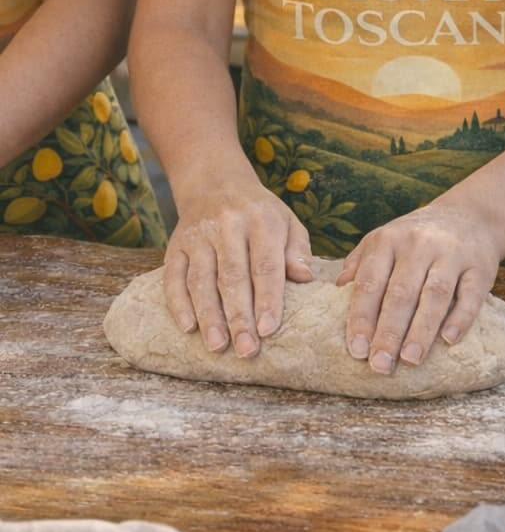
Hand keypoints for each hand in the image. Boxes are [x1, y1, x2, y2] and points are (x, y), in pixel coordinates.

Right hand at [163, 165, 311, 356]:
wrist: (215, 181)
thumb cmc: (260, 213)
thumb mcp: (287, 222)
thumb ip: (298, 250)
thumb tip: (305, 277)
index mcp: (261, 220)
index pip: (265, 265)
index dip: (267, 299)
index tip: (269, 329)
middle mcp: (227, 226)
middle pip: (232, 277)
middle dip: (239, 317)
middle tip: (247, 350)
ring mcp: (197, 236)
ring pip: (202, 280)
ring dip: (209, 316)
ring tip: (218, 346)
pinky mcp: (175, 245)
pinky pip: (174, 277)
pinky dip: (178, 303)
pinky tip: (188, 327)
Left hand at [336, 201, 500, 374]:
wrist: (470, 215)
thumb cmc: (417, 237)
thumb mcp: (384, 239)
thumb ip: (359, 263)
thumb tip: (337, 290)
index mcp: (388, 241)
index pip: (370, 283)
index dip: (361, 318)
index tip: (356, 350)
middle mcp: (418, 245)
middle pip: (400, 293)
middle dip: (388, 332)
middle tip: (380, 365)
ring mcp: (451, 254)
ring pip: (434, 295)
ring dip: (421, 330)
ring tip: (410, 359)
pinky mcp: (480, 266)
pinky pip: (471, 294)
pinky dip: (460, 318)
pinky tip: (449, 340)